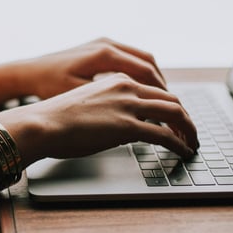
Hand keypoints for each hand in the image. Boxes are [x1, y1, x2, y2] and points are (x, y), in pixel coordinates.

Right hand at [0, 73, 198, 167]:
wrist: (41, 123)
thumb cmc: (55, 118)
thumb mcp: (86, 104)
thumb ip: (107, 108)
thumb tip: (118, 127)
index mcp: (116, 80)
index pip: (155, 89)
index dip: (170, 106)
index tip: (175, 119)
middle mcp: (127, 87)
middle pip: (171, 99)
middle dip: (185, 118)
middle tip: (190, 133)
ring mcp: (128, 105)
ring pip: (175, 113)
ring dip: (188, 130)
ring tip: (192, 143)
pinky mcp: (127, 126)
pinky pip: (165, 135)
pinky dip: (179, 144)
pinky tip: (183, 152)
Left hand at [13, 37, 167, 99]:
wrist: (28, 72)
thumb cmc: (48, 86)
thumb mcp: (79, 97)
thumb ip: (108, 103)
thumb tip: (137, 115)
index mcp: (104, 55)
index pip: (146, 72)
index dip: (161, 92)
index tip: (171, 109)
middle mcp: (107, 44)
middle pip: (149, 62)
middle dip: (162, 86)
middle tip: (172, 106)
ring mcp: (103, 43)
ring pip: (141, 58)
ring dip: (153, 78)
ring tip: (161, 99)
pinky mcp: (99, 47)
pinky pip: (129, 57)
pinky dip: (140, 73)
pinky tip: (141, 90)